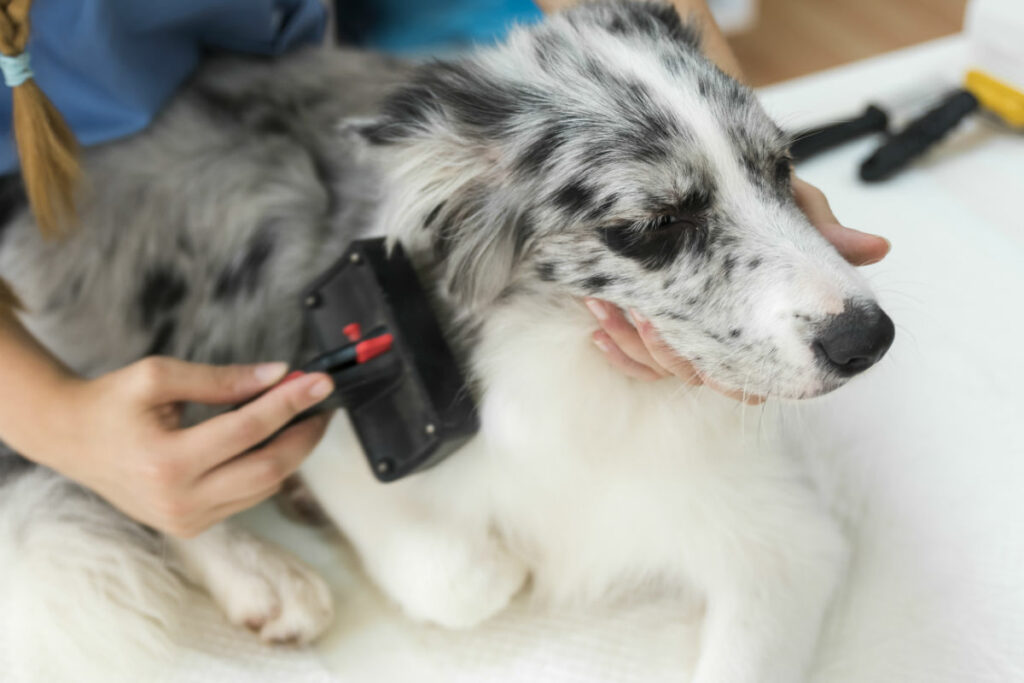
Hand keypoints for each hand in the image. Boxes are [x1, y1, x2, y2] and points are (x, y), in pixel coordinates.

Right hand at [32, 357, 332, 536]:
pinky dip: (268, 468)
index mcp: (165, 462)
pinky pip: (248, 498)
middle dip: (304, 435)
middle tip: (322, 404)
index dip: (290, 402)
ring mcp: (186, 520)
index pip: (248, 430)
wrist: (70, 439)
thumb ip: (221, 378)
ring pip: (264, 488)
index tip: (319, 381)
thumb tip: (278, 375)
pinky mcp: (191, 526)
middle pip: (268, 469)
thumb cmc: (112, 403)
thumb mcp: (158, 376)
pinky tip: (272, 441)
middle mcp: (178, 501)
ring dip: (291, 452)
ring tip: (301, 417)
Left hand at [587, 177, 890, 401]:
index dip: (740, 376)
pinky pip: (627, 359)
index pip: (755, 372)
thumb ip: (814, 226)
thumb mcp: (776, 196)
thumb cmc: (732, 175)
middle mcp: (724, 330)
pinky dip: (615, 344)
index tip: (715, 357)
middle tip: (648, 324)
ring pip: (663, 370)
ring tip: (615, 309)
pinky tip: (598, 319)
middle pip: (703, 380)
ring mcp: (681, 327)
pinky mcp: (638, 319)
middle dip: (678, 359)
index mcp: (760, 311)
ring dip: (640, 345)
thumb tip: (876, 249)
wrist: (667, 148)